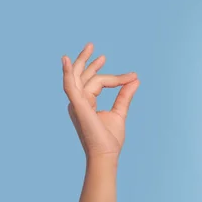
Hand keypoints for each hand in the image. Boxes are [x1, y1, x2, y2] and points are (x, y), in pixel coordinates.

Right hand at [62, 42, 139, 159]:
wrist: (106, 154)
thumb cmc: (109, 139)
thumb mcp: (119, 112)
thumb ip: (124, 95)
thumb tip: (134, 79)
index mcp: (86, 103)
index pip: (98, 83)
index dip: (116, 78)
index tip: (132, 76)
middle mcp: (78, 102)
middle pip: (83, 77)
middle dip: (87, 61)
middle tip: (93, 47)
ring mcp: (77, 104)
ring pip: (80, 78)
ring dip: (83, 62)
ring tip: (90, 48)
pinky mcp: (78, 106)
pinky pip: (70, 87)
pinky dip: (67, 73)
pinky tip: (67, 62)